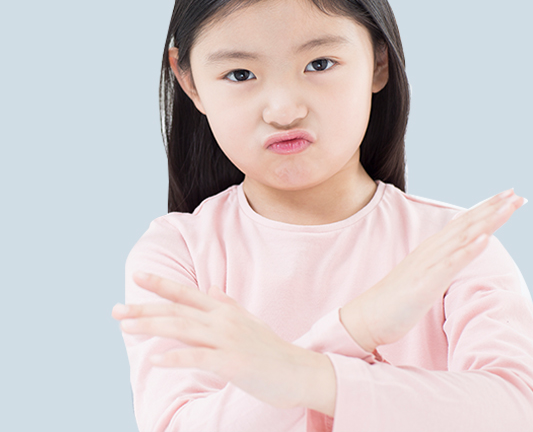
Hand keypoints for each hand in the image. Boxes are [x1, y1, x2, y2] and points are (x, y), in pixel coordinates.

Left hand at [112, 273, 327, 409]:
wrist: (299, 371)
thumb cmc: (272, 350)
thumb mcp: (249, 322)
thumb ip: (229, 305)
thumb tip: (213, 289)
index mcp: (225, 311)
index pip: (188, 294)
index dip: (162, 284)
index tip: (138, 276)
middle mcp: (223, 321)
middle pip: (177, 311)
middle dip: (145, 309)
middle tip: (116, 310)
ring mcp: (228, 341)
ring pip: (183, 329)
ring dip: (153, 327)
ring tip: (127, 328)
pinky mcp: (233, 363)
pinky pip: (199, 358)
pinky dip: (176, 358)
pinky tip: (156, 360)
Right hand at [340, 188, 526, 352]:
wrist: (367, 316)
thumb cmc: (395, 300)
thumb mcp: (422, 276)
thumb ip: (439, 264)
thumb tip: (456, 256)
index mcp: (431, 250)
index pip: (462, 224)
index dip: (485, 209)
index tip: (507, 197)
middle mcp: (431, 251)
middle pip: (466, 224)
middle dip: (492, 207)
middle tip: (515, 192)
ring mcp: (428, 265)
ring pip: (462, 237)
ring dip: (487, 220)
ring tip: (508, 206)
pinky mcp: (425, 283)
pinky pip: (450, 264)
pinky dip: (468, 249)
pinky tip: (485, 238)